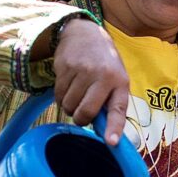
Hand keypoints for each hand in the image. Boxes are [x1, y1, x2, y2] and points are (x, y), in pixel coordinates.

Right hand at [53, 17, 129, 144]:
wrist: (84, 33)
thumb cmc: (103, 63)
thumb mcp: (115, 78)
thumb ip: (110, 102)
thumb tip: (105, 133)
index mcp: (119, 82)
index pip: (118, 109)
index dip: (114, 128)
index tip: (111, 143)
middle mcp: (103, 76)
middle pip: (85, 112)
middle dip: (80, 119)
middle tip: (82, 113)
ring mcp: (82, 71)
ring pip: (68, 106)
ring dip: (69, 107)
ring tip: (77, 93)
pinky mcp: (65, 67)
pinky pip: (58, 95)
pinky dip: (61, 96)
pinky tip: (68, 85)